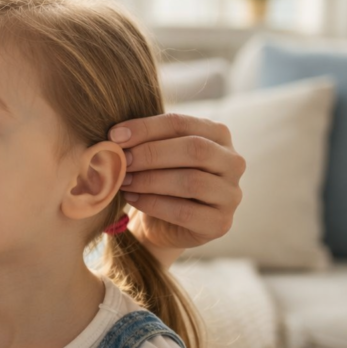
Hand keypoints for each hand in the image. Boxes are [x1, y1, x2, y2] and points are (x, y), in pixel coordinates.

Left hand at [108, 114, 244, 263]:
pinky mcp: (220, 223)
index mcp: (218, 135)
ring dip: (150, 180)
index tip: (114, 136)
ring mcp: (231, 194)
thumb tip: (115, 136)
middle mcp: (232, 162)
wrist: (162, 224)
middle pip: (194, 149)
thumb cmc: (158, 179)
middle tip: (121, 160)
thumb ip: (143, 142)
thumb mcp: (153, 155)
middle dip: (151, 154)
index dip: (146, 127)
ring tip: (124, 181)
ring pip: (191, 182)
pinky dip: (154, 204)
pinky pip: (185, 212)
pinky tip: (133, 199)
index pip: (182, 123)